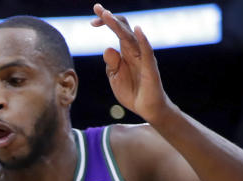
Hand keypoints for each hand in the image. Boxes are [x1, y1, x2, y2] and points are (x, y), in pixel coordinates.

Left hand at [91, 4, 173, 123]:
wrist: (147, 109)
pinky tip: (137, 30)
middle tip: (97, 8)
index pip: (117, 30)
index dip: (106, 23)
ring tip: (108, 15)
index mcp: (125, 52)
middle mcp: (135, 51)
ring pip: (131, 37)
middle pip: (123, 28)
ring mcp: (143, 57)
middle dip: (110, 18)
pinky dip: (143, 40)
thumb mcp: (115, 78)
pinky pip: (147, 51)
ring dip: (118, 26)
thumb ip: (111, 64)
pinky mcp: (150, 67)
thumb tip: (107, 48)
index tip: (92, 21)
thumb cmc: (132, 92)